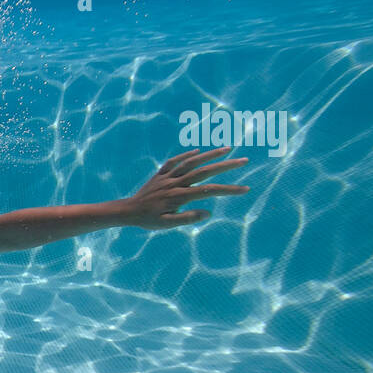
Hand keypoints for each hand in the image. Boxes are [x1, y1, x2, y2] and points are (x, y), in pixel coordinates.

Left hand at [118, 147, 249, 228]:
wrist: (127, 211)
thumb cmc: (148, 220)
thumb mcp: (167, 224)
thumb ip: (187, 219)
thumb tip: (207, 213)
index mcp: (179, 196)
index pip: (209, 191)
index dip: (229, 190)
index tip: (246, 189)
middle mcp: (175, 183)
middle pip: (204, 171)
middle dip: (226, 165)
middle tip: (245, 160)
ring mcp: (167, 176)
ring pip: (191, 161)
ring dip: (210, 154)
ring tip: (227, 148)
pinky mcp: (160, 174)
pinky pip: (174, 161)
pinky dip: (186, 155)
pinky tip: (197, 152)